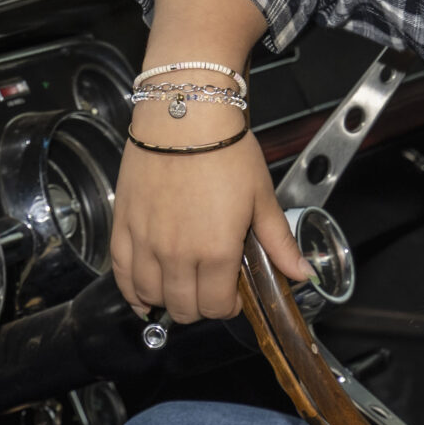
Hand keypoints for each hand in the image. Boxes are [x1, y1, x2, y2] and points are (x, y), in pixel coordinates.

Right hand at [109, 0, 307, 324]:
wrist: (184, 116)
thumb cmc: (225, 151)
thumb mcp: (262, 199)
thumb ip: (280, 243)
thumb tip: (302, 273)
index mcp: (217, 252)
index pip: (218, 307)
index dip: (230, 306)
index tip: (234, 293)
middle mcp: (177, 255)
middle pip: (185, 308)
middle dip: (202, 305)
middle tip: (210, 287)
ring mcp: (145, 243)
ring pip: (151, 296)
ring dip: (168, 300)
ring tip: (180, 286)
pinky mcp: (123, 227)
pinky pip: (121, 275)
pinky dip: (132, 291)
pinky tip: (143, 295)